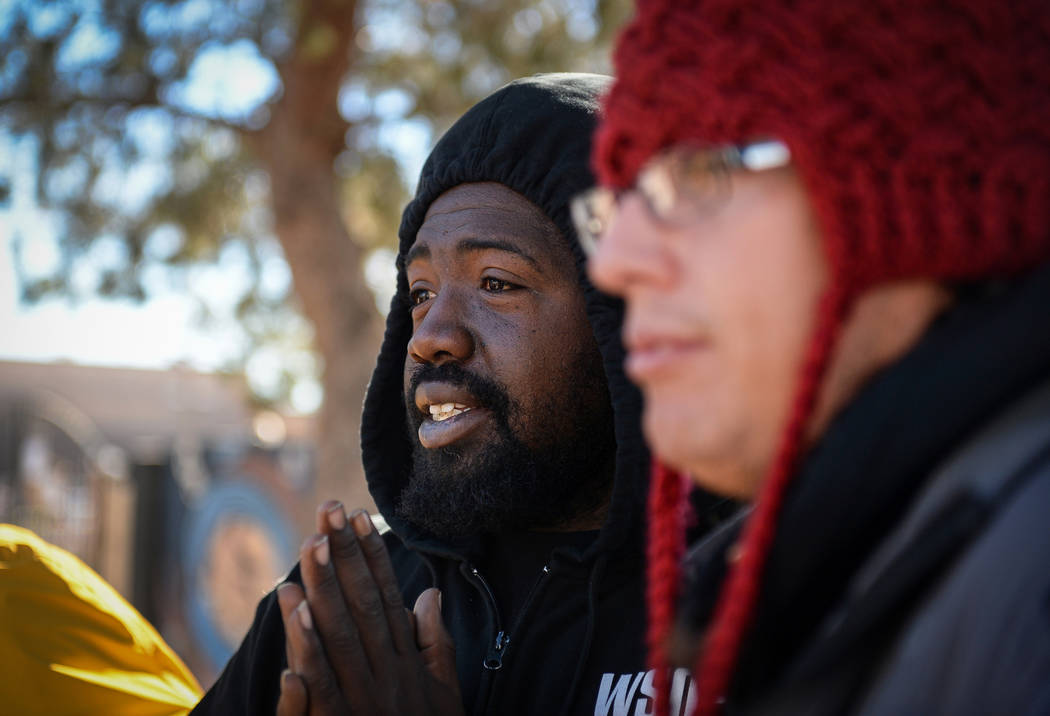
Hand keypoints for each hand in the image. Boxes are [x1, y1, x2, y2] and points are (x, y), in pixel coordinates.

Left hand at [275, 502, 462, 715]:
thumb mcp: (443, 697)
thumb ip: (434, 645)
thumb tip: (426, 594)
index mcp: (409, 667)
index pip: (388, 600)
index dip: (373, 558)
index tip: (360, 519)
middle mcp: (389, 678)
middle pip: (362, 607)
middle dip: (346, 556)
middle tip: (329, 511)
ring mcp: (365, 703)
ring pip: (341, 637)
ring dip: (323, 590)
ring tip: (308, 547)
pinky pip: (322, 686)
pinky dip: (309, 648)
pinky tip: (296, 614)